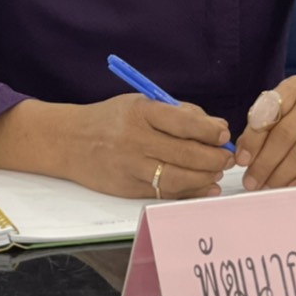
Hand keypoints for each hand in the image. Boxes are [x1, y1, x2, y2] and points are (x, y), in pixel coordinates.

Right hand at [62, 95, 233, 198]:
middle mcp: (135, 140)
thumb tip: (216, 127)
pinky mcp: (128, 188)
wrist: (68, 141)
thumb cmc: (110, 119)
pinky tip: (204, 187)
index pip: (184, 123)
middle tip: (228, 157)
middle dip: (214, 157)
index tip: (224, 135)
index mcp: (140, 112)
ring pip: (178, 177)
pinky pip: (165, 192)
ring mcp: (131, 166)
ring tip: (217, 172)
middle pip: (185, 153)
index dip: (210, 131)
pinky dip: (189, 191)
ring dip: (205, 177)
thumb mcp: (139, 103)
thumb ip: (177, 113)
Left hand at [234, 76, 295, 189]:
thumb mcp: (286, 115)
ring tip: (268, 187)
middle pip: (284, 135)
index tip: (241, 160)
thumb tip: (243, 154)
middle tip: (252, 181)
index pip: (269, 112)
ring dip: (280, 176)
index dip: (252, 138)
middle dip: (264, 163)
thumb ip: (263, 128)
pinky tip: (290, 190)